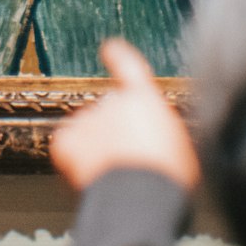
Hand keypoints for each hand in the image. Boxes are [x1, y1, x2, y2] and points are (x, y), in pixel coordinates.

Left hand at [49, 38, 199, 193]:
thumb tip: (154, 137)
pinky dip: (72, 159)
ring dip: (95, 148)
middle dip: (114, 132)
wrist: (139, 198)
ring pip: (87, 131)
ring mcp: (87, 119)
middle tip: (128, 162)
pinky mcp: (66, 140)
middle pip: (109, 112)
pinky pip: (66, 146)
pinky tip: (90, 175)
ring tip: (113, 175)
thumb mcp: (180, 147)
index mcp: (144, 99)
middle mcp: (113, 102)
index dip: (118, 56)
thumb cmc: (167, 179)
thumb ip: (161, 131)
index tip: (109, 47)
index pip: (129, 66)